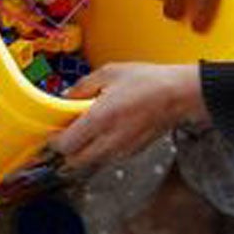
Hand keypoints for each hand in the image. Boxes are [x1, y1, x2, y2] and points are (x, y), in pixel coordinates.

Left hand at [47, 62, 203, 171]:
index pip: (65, 145)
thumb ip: (82, 87)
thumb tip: (65, 98)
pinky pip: (108, 157)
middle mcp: (110, 140)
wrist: (180, 95)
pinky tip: (107, 129)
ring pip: (91, 161)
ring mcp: (123, 149)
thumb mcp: (108, 73)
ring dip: (84, 150)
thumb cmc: (147, 81)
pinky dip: (101, 148)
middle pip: (74, 160)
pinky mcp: (134, 152)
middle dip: (67, 148)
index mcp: (100, 119)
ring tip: (89, 128)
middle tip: (68, 130)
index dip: (54, 140)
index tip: (53, 129)